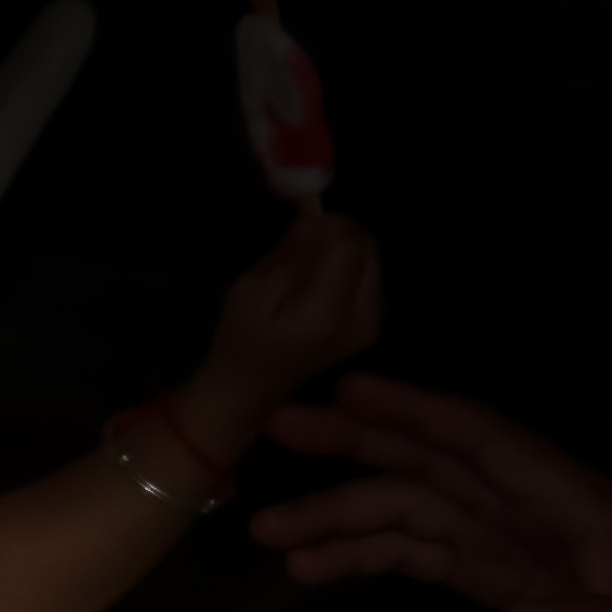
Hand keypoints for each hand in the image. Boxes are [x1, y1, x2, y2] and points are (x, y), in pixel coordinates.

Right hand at [172, 203, 383, 450]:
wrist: (251, 394)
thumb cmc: (240, 343)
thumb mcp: (250, 291)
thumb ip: (288, 254)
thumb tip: (313, 216)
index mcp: (324, 312)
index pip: (348, 242)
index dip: (326, 222)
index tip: (300, 225)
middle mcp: (359, 319)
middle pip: (366, 245)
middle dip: (335, 236)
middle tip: (299, 250)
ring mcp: (369, 325)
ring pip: (370, 257)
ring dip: (341, 252)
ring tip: (305, 273)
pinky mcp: (371, 326)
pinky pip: (367, 275)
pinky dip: (345, 269)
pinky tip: (316, 288)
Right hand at [252, 373, 611, 611]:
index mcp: (564, 499)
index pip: (480, 442)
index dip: (415, 413)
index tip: (347, 391)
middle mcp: (524, 506)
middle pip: (427, 462)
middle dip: (352, 446)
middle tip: (276, 432)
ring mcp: (504, 538)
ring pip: (409, 510)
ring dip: (341, 517)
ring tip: (271, 538)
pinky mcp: (494, 574)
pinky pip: (418, 553)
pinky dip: (365, 557)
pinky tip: (316, 571)